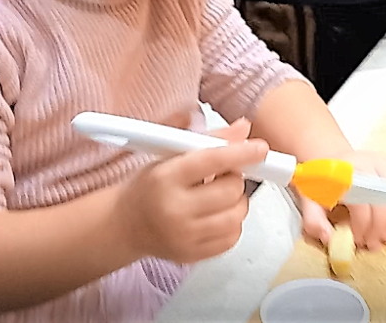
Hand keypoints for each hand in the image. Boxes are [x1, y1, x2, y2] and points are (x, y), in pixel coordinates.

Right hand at [117, 119, 267, 263]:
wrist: (125, 225)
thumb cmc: (149, 186)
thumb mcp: (169, 154)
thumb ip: (209, 139)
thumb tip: (243, 129)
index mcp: (165, 177)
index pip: (211, 161)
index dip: (241, 153)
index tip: (260, 149)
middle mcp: (174, 209)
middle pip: (230, 191)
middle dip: (235, 178)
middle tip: (225, 174)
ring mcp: (184, 236)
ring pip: (236, 216)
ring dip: (237, 201)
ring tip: (221, 194)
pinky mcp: (192, 255)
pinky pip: (231, 238)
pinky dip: (232, 223)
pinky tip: (218, 214)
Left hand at [296, 151, 385, 250]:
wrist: (326, 157)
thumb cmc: (320, 182)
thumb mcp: (309, 200)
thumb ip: (314, 221)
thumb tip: (330, 238)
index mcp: (344, 174)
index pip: (361, 206)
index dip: (362, 228)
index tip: (358, 241)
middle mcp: (365, 164)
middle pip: (381, 202)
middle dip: (379, 229)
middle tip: (374, 244)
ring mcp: (380, 161)